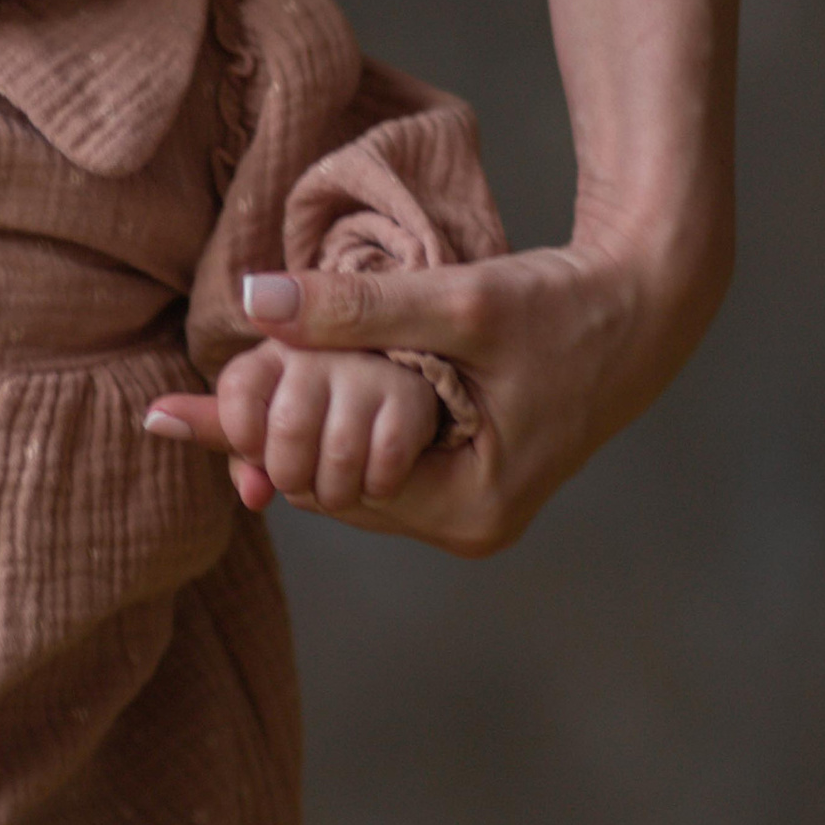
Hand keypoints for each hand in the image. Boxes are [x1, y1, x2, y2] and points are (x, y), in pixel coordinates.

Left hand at [146, 197, 728, 553]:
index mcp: (467, 511)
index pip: (327, 487)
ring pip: (352, 476)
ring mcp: (469, 509)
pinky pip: (378, 458)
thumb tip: (250, 302)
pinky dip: (337, 426)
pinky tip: (283, 395)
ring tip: (212, 402)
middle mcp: (467, 525)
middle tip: (174, 409)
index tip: (179, 409)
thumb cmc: (569, 303)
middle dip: (271, 445)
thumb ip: (356, 309)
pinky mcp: (469, 478)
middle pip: (334, 491)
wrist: (650, 299)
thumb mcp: (461, 303)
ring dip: (301, 436)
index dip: (259, 442)